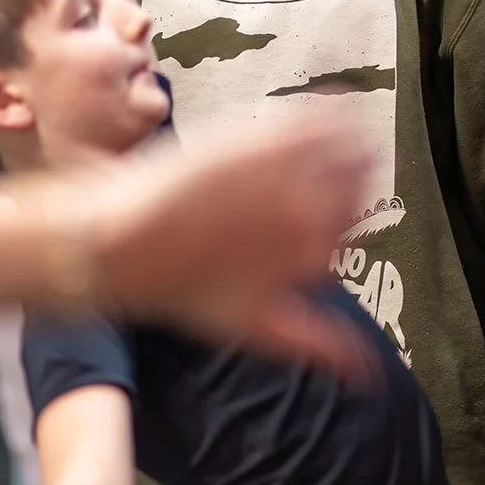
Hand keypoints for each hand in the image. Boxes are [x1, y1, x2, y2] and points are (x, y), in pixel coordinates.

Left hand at [89, 108, 374, 380]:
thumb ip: (320, 343)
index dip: (336, 220)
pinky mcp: (267, 138)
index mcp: (312, 257)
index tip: (313, 216)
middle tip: (308, 182)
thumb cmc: (179, 288)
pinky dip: (332, 112)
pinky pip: (329, 113)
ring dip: (344, 146)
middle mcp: (310, 216)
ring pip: (357, 147)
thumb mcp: (257, 328)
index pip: (356, 227)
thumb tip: (365, 372)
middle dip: (343, 184)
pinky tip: (316, 114)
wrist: (118, 246)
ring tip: (313, 149)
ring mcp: (290, 175)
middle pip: (361, 187)